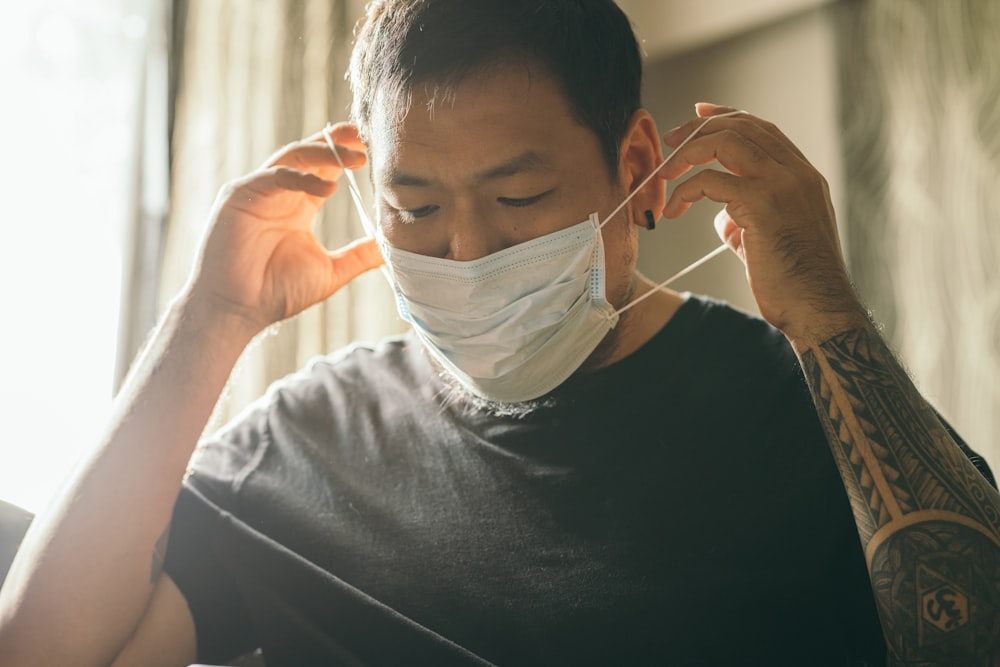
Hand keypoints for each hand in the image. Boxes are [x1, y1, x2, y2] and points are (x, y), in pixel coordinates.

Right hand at [185, 123, 383, 333]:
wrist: (238, 310)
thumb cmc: (277, 293)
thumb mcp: (331, 271)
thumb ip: (360, 256)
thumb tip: (393, 247)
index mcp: (299, 205)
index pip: (326, 168)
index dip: (348, 155)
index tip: (375, 148)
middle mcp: (279, 192)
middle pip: (310, 153)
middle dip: (338, 140)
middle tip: (366, 135)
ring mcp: (257, 190)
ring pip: (293, 156)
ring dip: (325, 152)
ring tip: (357, 157)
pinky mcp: (239, 195)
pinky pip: (274, 176)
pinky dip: (301, 178)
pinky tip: (328, 187)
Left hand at [660, 103, 867, 343]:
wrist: (817, 309)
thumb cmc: (795, 285)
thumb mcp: (770, 242)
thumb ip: (746, 221)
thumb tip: (723, 218)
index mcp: (803, 177)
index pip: (763, 129)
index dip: (727, 116)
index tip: (698, 114)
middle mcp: (797, 173)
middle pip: (743, 126)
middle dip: (700, 128)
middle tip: (671, 141)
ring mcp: (783, 184)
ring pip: (727, 141)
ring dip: (688, 152)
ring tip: (665, 172)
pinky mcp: (762, 204)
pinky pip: (711, 180)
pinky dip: (686, 190)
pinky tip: (675, 210)